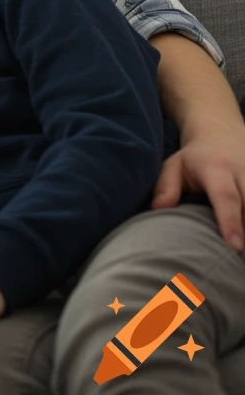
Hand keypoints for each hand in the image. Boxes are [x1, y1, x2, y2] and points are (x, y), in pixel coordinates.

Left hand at [152, 118, 244, 251]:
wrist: (221, 135)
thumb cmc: (194, 159)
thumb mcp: (174, 165)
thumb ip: (166, 186)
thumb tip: (157, 209)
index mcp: (217, 168)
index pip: (226, 196)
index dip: (231, 221)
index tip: (236, 246)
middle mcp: (244, 172)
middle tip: (242, 258)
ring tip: (243, 258)